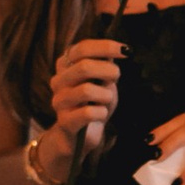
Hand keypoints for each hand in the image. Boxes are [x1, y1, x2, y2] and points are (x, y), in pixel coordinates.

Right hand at [46, 38, 123, 164]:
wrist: (80, 137)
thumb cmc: (94, 104)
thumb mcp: (102, 81)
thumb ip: (106, 65)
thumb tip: (119, 50)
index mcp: (65, 65)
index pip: (82, 49)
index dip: (105, 47)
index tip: (126, 51)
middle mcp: (58, 81)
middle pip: (84, 67)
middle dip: (108, 71)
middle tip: (116, 78)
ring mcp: (59, 101)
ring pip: (87, 90)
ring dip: (106, 95)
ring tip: (106, 101)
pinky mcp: (64, 121)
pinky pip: (88, 112)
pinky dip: (102, 112)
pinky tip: (101, 114)